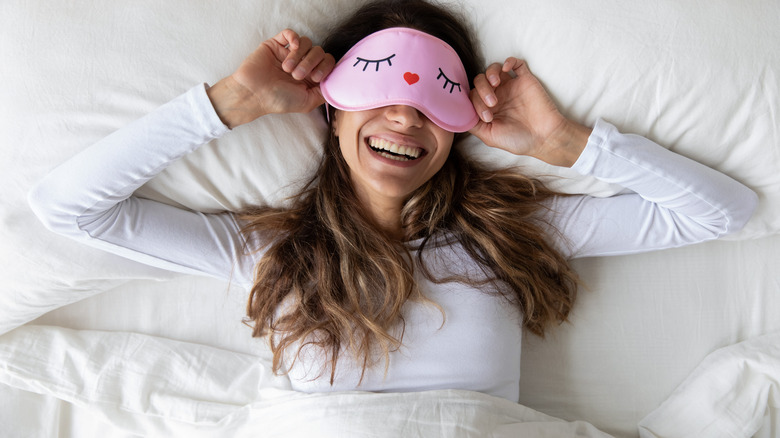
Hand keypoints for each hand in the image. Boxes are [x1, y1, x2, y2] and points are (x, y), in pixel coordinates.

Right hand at [208, 29, 334, 127]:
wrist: (254, 94)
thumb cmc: (279, 100)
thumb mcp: (307, 102)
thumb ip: (324, 92)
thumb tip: (336, 82)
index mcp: (310, 77)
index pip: (328, 62)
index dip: (325, 67)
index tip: (315, 78)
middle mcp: (302, 64)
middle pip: (319, 51)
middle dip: (311, 63)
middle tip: (297, 76)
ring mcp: (289, 53)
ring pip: (306, 42)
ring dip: (299, 56)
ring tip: (287, 69)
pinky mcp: (276, 45)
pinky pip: (290, 33)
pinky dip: (294, 38)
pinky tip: (291, 48)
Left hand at [468, 58, 590, 166]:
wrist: (545, 137)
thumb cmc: (518, 140)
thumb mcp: (489, 136)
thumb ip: (473, 124)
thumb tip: (459, 113)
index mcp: (487, 109)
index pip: (471, 96)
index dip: (474, 103)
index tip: (486, 116)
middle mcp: (497, 96)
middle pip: (479, 81)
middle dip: (481, 91)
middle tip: (492, 104)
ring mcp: (511, 87)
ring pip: (492, 70)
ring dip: (489, 75)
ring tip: (495, 84)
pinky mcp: (525, 80)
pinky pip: (515, 63)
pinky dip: (508, 61)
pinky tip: (506, 69)